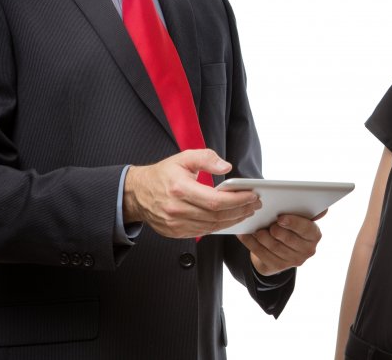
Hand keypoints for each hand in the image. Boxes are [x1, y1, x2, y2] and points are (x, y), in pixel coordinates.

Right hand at [123, 149, 260, 237]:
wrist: (136, 193)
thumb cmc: (162, 175)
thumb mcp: (183, 158)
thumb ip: (206, 158)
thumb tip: (226, 167)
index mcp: (179, 189)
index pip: (215, 200)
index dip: (237, 200)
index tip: (251, 195)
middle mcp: (177, 209)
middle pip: (216, 215)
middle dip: (240, 210)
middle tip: (254, 204)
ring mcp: (175, 224)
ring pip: (212, 226)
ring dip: (233, 220)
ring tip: (246, 211)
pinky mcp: (176, 232)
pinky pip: (203, 232)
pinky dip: (220, 226)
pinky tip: (230, 218)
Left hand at [237, 211, 324, 275]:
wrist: (279, 248)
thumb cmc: (290, 226)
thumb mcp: (300, 218)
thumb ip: (308, 212)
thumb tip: (325, 210)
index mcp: (314, 235)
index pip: (306, 229)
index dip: (293, 223)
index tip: (281, 218)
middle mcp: (306, 250)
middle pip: (288, 239)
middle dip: (276, 231)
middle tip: (269, 224)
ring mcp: (291, 261)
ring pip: (273, 247)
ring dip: (262, 237)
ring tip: (255, 229)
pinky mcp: (276, 267)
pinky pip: (260, 253)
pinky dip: (251, 242)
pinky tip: (244, 234)